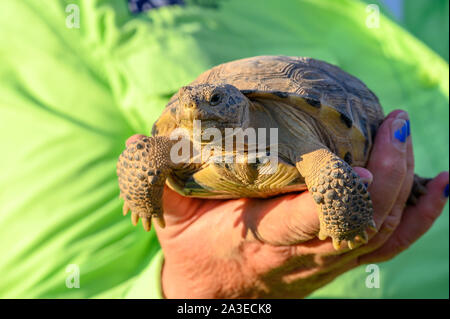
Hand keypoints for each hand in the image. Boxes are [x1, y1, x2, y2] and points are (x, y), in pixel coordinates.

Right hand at [155, 110, 448, 297]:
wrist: (213, 294)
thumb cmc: (192, 246)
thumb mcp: (169, 215)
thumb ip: (159, 179)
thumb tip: (139, 143)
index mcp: (258, 237)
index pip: (310, 219)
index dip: (339, 191)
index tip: (353, 154)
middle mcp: (300, 254)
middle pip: (360, 224)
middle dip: (387, 176)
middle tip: (395, 124)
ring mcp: (326, 261)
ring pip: (382, 234)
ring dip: (406, 187)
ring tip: (408, 138)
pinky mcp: (338, 261)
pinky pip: (389, 244)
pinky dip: (420, 216)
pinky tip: (438, 184)